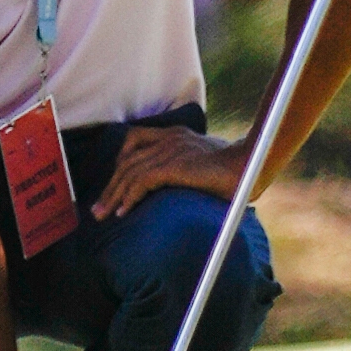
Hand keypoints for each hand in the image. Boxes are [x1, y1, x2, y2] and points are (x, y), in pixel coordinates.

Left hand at [92, 125, 251, 219]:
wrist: (252, 165)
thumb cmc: (238, 169)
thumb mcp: (207, 164)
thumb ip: (192, 169)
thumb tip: (187, 189)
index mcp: (176, 134)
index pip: (134, 140)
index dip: (119, 164)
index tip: (114, 186)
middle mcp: (169, 138)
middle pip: (127, 160)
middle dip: (110, 186)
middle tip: (99, 209)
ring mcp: (171, 150)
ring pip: (129, 172)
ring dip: (113, 196)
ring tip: (104, 216)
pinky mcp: (173, 165)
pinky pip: (140, 182)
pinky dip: (128, 198)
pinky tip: (123, 212)